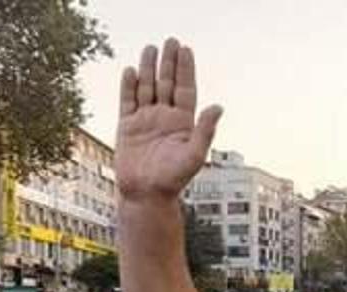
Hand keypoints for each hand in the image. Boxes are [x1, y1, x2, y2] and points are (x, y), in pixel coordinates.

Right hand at [116, 38, 221, 201]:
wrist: (146, 196)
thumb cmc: (173, 180)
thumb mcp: (194, 155)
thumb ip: (205, 130)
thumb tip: (218, 106)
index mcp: (183, 123)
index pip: (185, 90)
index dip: (185, 70)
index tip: (186, 50)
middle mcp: (165, 119)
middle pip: (166, 84)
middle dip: (168, 63)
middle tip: (171, 41)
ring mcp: (145, 121)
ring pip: (147, 89)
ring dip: (149, 69)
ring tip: (151, 48)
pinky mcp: (127, 127)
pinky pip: (127, 102)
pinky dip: (129, 86)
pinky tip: (131, 71)